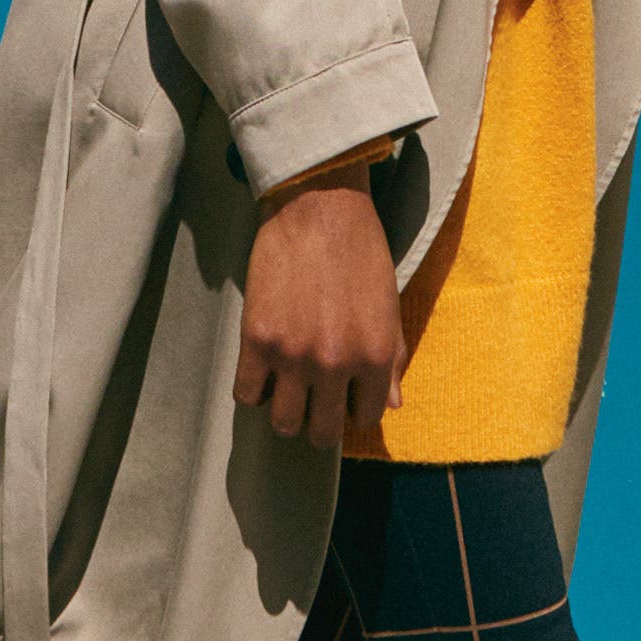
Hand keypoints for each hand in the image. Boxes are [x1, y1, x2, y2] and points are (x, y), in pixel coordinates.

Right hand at [235, 168, 403, 449]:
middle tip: (311, 404)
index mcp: (374, 357)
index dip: (354, 410)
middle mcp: (335, 364)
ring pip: (282, 423)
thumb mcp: (388, 306)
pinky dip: (253, 390)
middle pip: (322, 432)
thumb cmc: (360, 251)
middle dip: (318, 424)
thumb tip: (393, 404)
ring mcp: (293, 355)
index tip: (344, 398)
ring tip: (285, 392)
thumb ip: (391, 359)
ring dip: (285, 414)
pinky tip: (262, 371)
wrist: (318, 208)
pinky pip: (246, 394)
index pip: (365, 417)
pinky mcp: (257, 340)